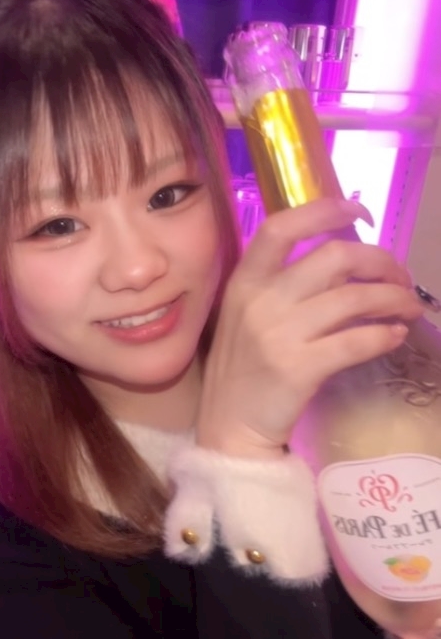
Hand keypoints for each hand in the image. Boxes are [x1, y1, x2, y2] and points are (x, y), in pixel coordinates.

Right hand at [197, 198, 423, 458]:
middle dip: (379, 261)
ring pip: (353, 298)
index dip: (324, 210)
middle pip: (334, 257)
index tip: (359, 211)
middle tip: (399, 276)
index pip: (281, 228)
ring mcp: (278, 335)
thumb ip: (284, 286)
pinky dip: (383, 335)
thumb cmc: (243, 370)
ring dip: (392, 298)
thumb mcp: (248, 317)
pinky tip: (394, 335)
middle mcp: (260, 301)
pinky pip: (355, 342)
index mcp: (244, 282)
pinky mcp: (299, 368)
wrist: (230, 428)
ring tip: (408, 307)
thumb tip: (346, 261)